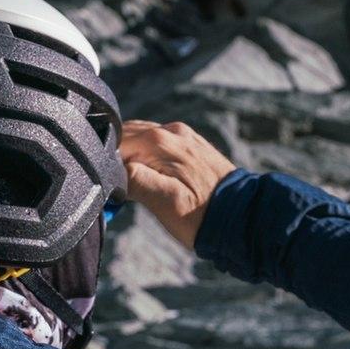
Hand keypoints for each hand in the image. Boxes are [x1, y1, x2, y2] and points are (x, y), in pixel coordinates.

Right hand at [118, 120, 235, 248]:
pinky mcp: (190, 145)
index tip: (109, 189)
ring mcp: (182, 136)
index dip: (106, 166)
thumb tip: (113, 169)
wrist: (243, 217)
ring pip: (141, 138)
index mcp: (159, 142)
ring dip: (130, 158)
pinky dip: (146, 156)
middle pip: (126, 137)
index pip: (115, 144)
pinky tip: (149, 177)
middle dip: (116, 160)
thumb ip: (135, 180)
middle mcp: (170, 131)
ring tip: (132, 187)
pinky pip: (157, 143)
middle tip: (119, 190)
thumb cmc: (203, 217)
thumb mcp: (165, 203)